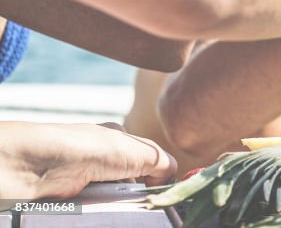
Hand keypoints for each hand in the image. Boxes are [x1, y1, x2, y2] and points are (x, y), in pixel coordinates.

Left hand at [0, 122, 176, 198]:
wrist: (35, 167)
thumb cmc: (86, 149)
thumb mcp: (135, 149)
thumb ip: (161, 161)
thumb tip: (170, 178)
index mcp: (119, 140)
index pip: (147, 160)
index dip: (156, 175)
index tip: (160, 190)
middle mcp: (102, 159)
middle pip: (132, 183)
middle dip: (138, 195)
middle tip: (138, 202)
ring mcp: (86, 180)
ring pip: (115, 200)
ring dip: (120, 207)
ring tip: (116, 208)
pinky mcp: (72, 200)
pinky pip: (96, 211)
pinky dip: (102, 215)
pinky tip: (101, 213)